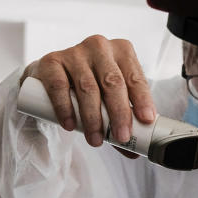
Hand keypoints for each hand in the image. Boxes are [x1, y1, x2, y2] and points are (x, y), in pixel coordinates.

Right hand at [23, 35, 156, 147]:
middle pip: (113, 82)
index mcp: (122, 52)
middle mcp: (100, 46)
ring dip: (93, 118)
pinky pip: (60, 86)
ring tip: (95, 140)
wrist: (52, 76)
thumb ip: (122, 120)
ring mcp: (75, 52)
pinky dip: (65, 108)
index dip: (142, 99)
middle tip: (121, 137)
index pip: (135, 77)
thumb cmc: (90, 87)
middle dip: (119, 113)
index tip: (146, 120)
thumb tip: (135, 151)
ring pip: (87, 87)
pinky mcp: (52, 60)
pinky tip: (70, 125)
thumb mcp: (110, 99)